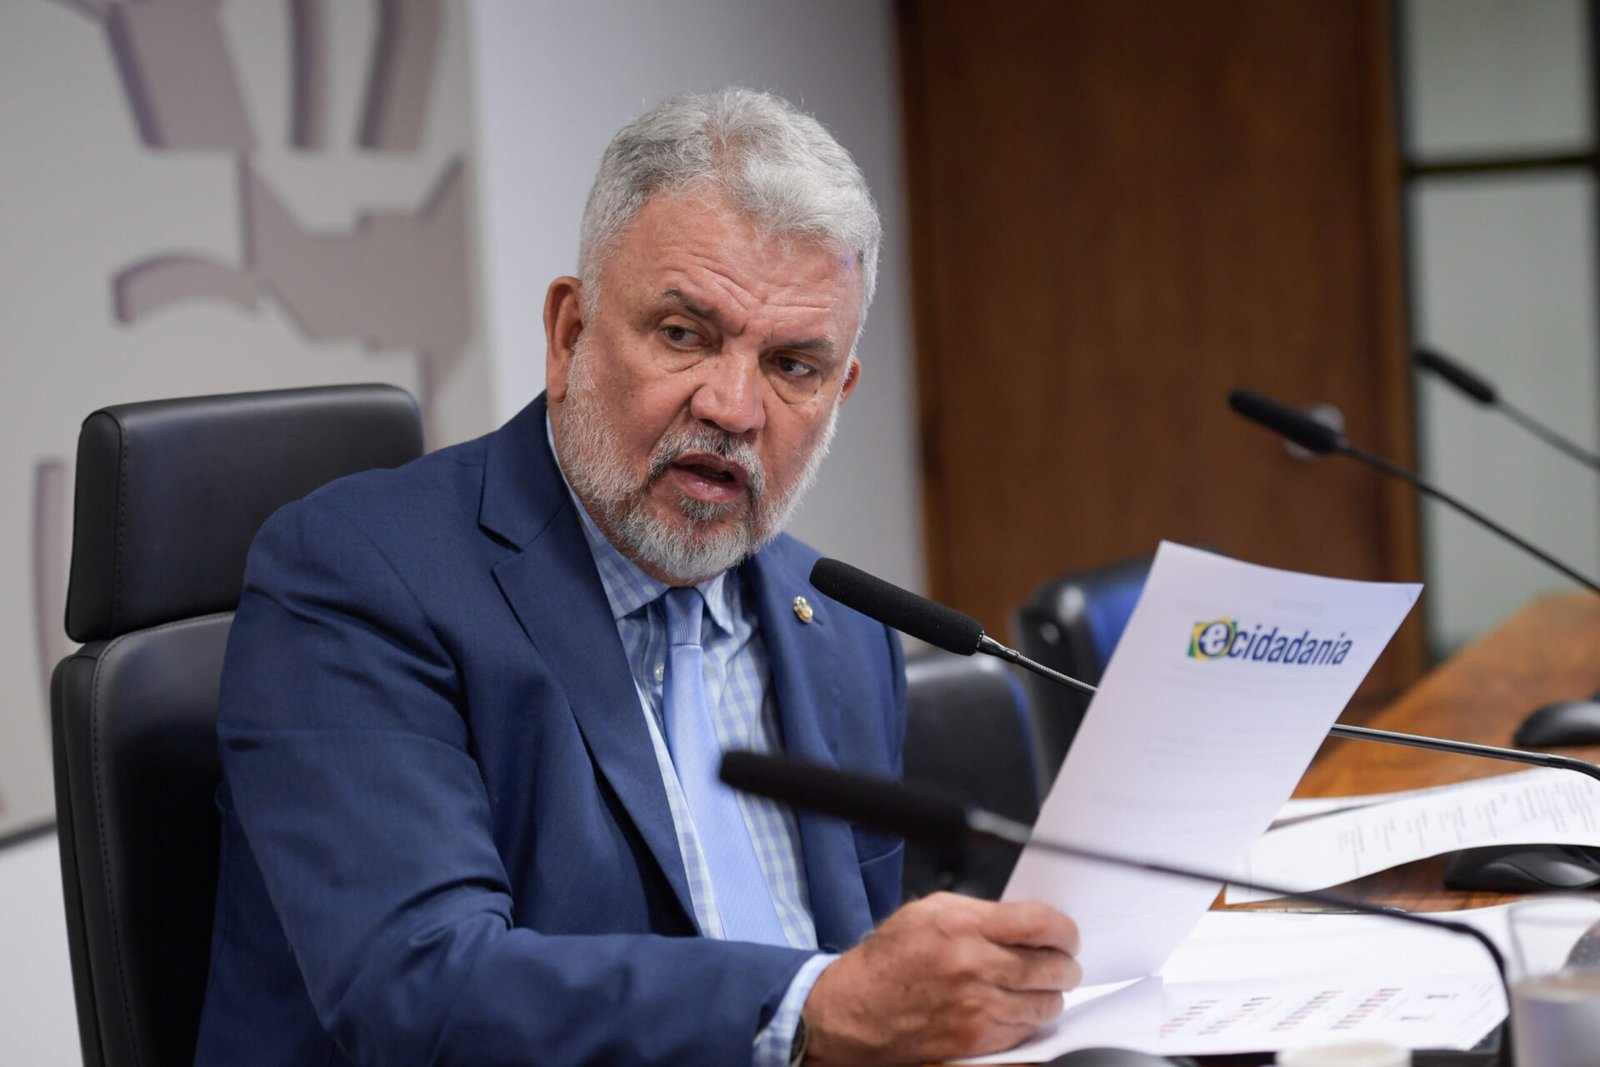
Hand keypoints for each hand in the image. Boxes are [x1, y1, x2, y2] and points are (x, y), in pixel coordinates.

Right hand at [801, 892, 1080, 1065]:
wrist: (858, 1010)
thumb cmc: (891, 959)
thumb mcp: (929, 912)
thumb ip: (981, 912)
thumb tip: (1027, 921)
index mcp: (963, 927)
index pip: (1041, 925)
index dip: (1064, 929)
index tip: (1066, 933)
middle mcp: (973, 968)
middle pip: (1053, 967)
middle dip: (1065, 962)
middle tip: (1061, 960)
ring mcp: (977, 1009)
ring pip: (1047, 1003)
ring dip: (1051, 992)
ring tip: (1039, 983)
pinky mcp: (977, 1041)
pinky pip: (1027, 1030)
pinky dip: (1029, 1017)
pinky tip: (1016, 1004)